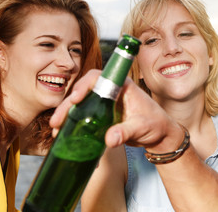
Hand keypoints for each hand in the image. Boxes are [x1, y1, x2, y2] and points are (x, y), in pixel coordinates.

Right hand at [50, 70, 183, 152]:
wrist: (160, 135)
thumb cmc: (156, 124)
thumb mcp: (141, 127)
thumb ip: (125, 132)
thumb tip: (109, 139)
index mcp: (122, 85)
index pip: (99, 77)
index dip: (84, 85)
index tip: (76, 98)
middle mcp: (111, 91)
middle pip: (84, 91)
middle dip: (69, 104)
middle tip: (58, 120)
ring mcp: (106, 103)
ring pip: (81, 102)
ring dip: (67, 114)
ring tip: (57, 128)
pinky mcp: (102, 115)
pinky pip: (84, 114)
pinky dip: (73, 122)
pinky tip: (63, 132)